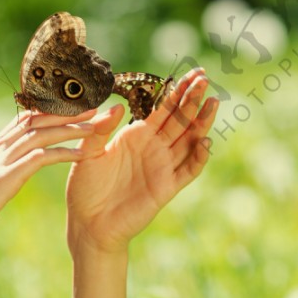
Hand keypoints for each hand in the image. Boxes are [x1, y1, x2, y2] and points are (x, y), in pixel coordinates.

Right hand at [0, 106, 120, 255]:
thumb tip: (0, 176)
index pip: (21, 120)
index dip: (48, 111)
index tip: (71, 105)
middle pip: (35, 120)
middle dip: (66, 111)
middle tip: (94, 104)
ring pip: (41, 134)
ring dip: (72, 127)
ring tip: (97, 124)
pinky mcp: (4, 178)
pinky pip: (41, 159)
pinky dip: (64, 152)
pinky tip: (85, 153)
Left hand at [65, 69, 218, 253]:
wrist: (88, 223)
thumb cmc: (85, 188)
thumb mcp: (88, 152)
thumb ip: (100, 129)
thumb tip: (118, 106)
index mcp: (137, 136)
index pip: (164, 109)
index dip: (178, 92)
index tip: (193, 73)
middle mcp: (154, 148)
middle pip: (180, 120)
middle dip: (193, 99)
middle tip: (205, 78)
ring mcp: (163, 167)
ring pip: (189, 140)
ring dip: (202, 123)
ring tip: (212, 102)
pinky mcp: (166, 188)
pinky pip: (188, 170)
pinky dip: (198, 157)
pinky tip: (204, 142)